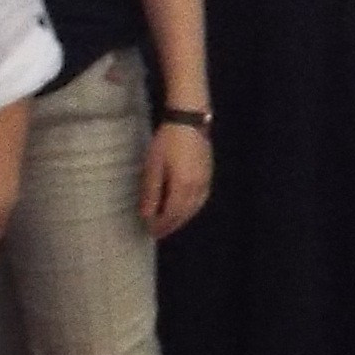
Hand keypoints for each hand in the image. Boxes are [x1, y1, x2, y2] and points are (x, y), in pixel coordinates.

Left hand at [139, 118, 212, 235]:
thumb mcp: (153, 166)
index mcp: (182, 187)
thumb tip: (146, 215)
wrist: (189, 120)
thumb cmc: (167, 141)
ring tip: (169, 224)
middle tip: (157, 233)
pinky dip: (191, 209)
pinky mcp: (208, 175)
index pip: (171, 215)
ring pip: (194, 209)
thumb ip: (151, 192)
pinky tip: (185, 208)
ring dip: (181, 219)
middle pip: (184, 214)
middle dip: (170, 225)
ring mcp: (205, 182)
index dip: (160, 225)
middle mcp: (197, 188)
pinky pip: (201, 200)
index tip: (149, 231)